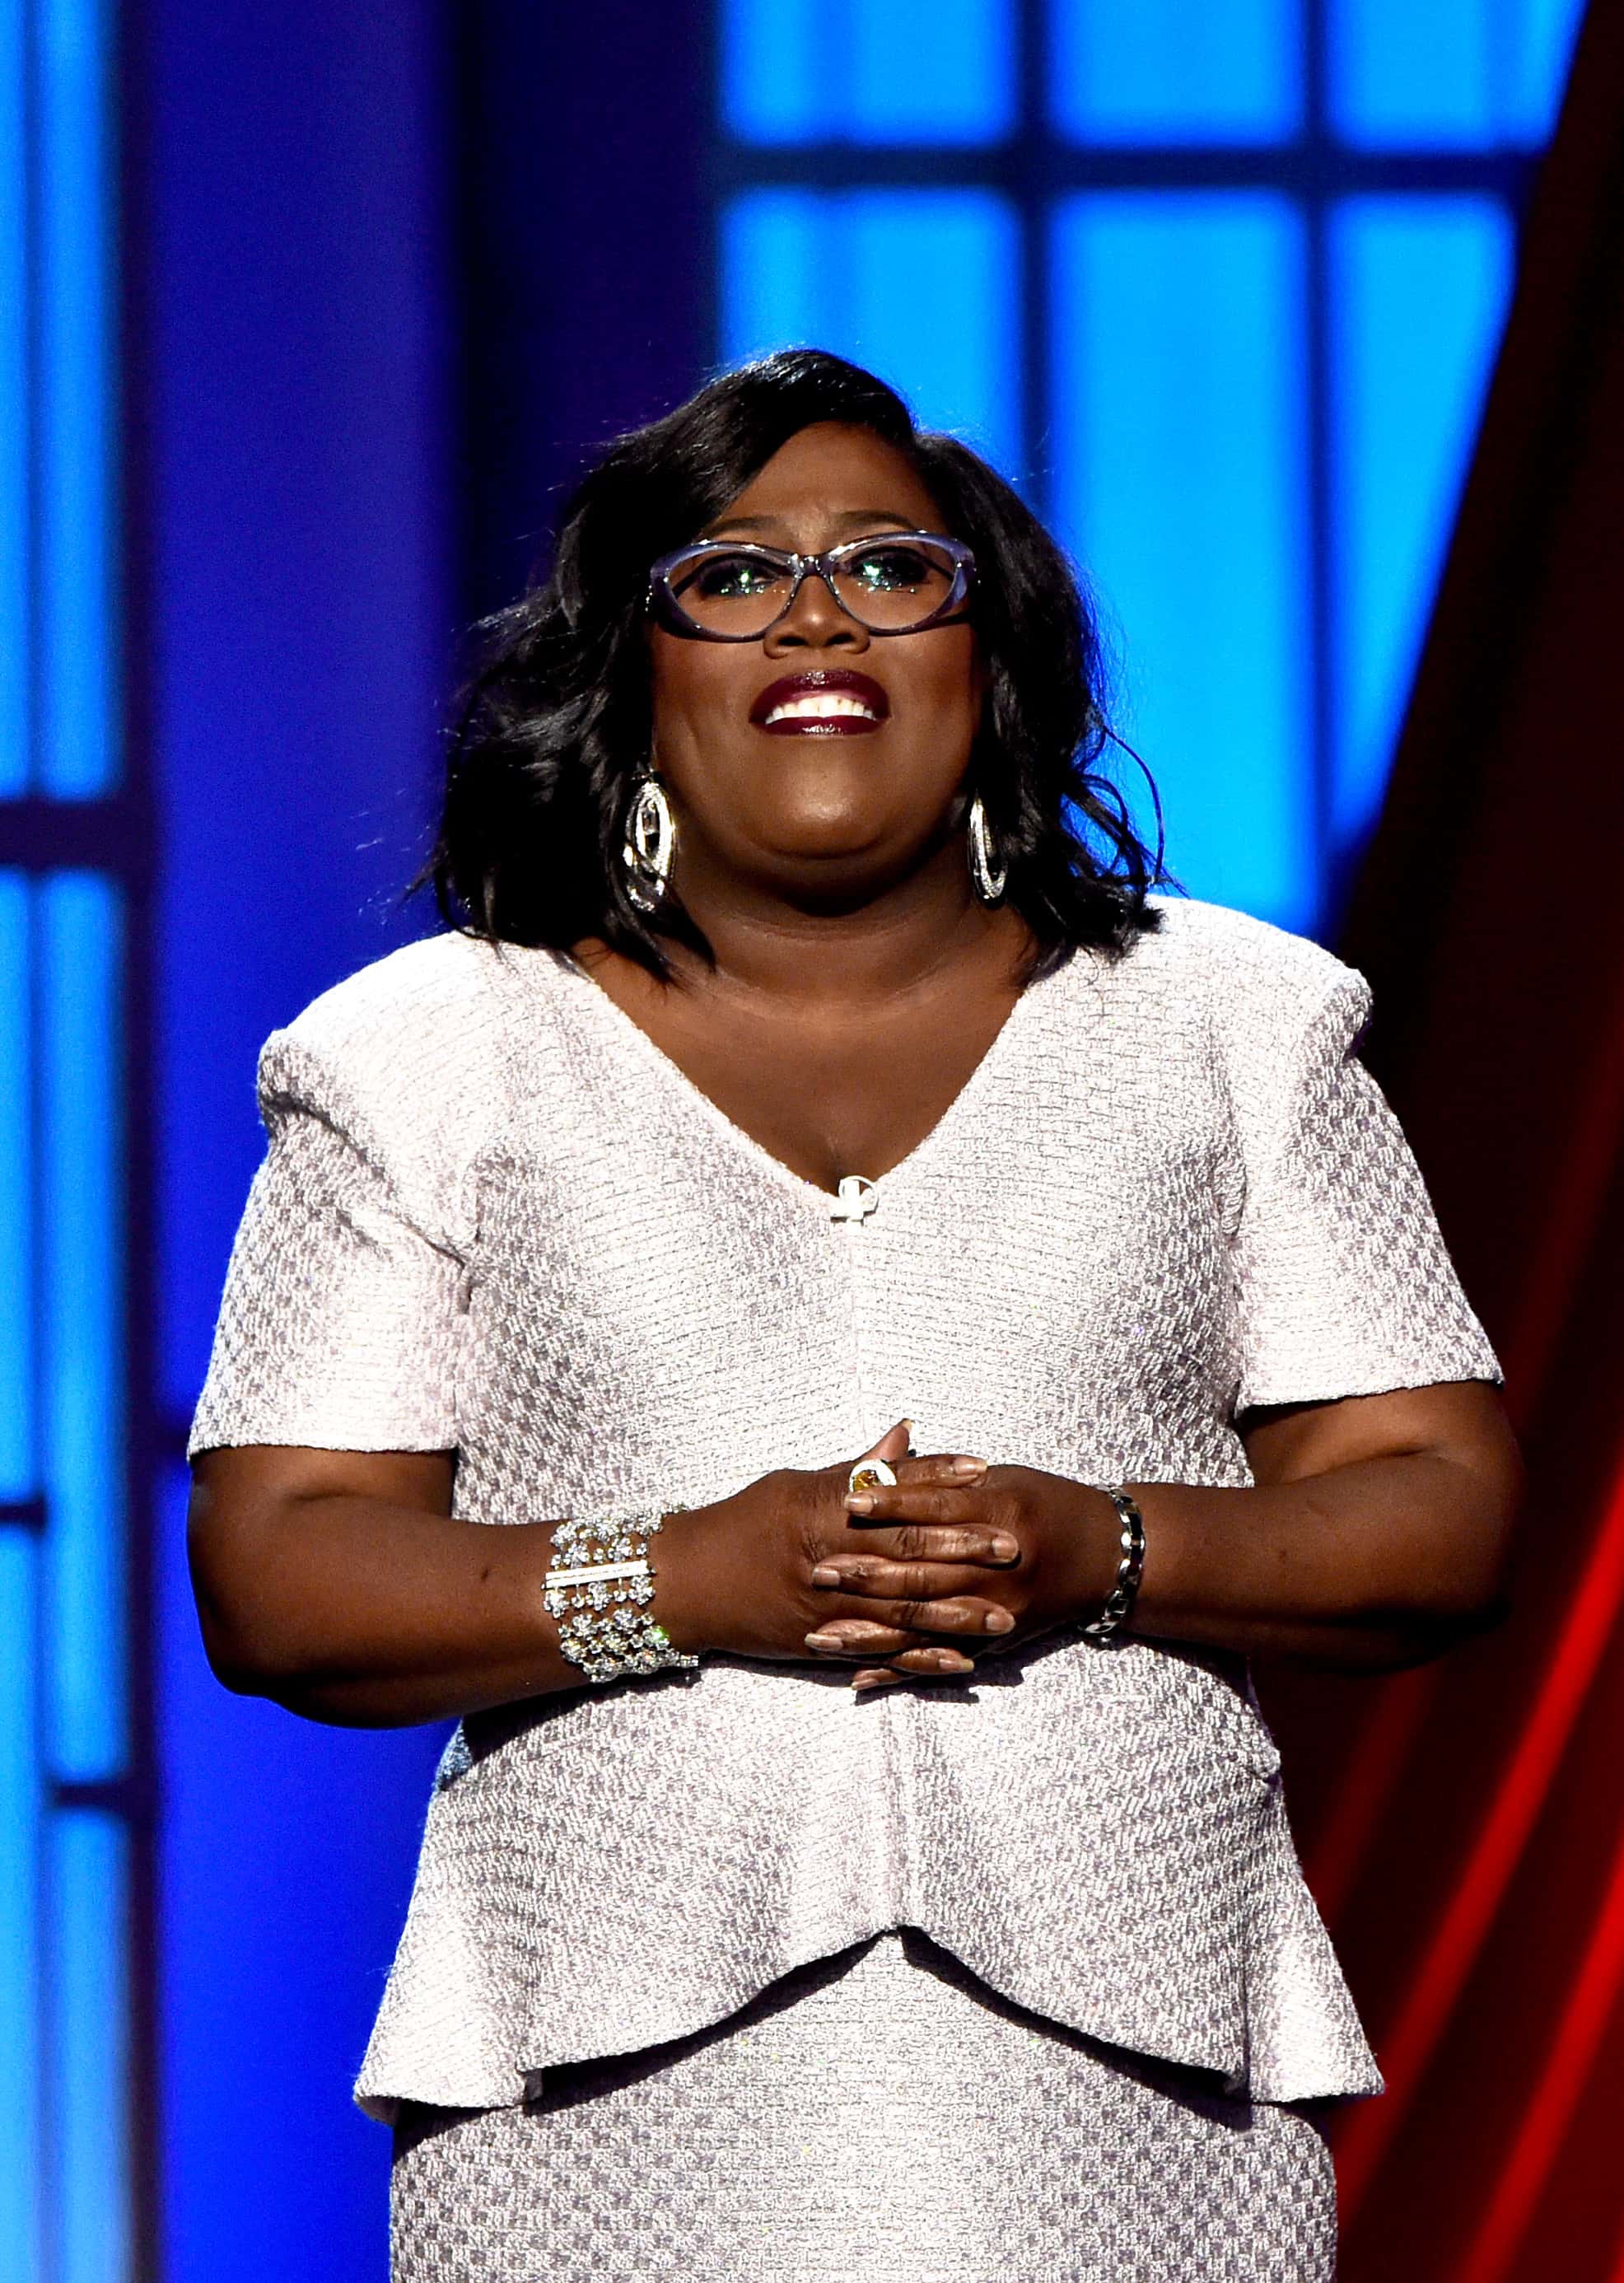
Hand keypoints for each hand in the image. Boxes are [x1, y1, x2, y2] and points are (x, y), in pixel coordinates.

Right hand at [657, 1422, 1025, 1680]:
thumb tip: (907, 1434)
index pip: (893, 1491)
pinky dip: (921, 1660)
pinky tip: (961, 1663)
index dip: (941, 1479)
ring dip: (957, 1616)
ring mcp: (828, 1608)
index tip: (985, 1469)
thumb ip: (858, 1468)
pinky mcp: (824, 1645)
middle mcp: (828, 1560)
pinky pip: (881, 1655)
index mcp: (821, 1511)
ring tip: (1006, 1616)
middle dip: (964, 1549)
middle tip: (1014, 1546)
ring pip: (902, 1612)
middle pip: (907, 1553)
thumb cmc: (741, 1523)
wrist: (686, 1584)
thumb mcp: (794, 1483)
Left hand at [810, 1462, 1123, 1689]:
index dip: (893, 1504)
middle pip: (925, 1571)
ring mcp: (998, 1610)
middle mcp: (1000, 1567)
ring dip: (871, 1634)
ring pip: (925, 1626)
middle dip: (868, 1574)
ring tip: (820, 1635)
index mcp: (1003, 1513)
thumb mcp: (1005, 1480)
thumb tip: (883, 1470)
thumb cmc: (1048, 1505)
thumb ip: (947, 1480)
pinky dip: (900, 1671)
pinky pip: (941, 1660)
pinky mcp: (996, 1642)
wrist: (1106, 1556)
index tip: (848, 1500)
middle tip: (818, 1571)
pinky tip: (860, 1677)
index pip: (938, 1508)